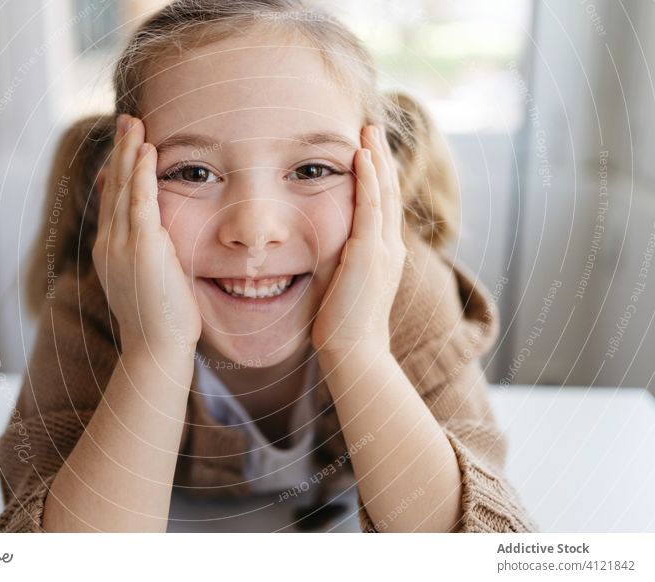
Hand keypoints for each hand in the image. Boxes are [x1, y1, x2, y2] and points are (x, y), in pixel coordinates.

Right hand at [92, 114, 201, 356]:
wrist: (155, 348)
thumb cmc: (160, 322)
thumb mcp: (146, 282)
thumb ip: (146, 255)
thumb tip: (155, 240)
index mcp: (110, 252)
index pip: (112, 203)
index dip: (118, 172)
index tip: (124, 148)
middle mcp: (109, 244)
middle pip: (114, 188)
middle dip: (120, 151)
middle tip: (126, 120)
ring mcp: (122, 244)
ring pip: (124, 188)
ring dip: (130, 152)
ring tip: (134, 123)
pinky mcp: (143, 247)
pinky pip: (141, 201)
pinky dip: (143, 174)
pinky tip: (147, 150)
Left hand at [310, 124, 407, 356]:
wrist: (354, 351)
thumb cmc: (342, 326)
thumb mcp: (342, 285)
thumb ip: (338, 262)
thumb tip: (321, 252)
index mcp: (384, 254)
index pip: (383, 206)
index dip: (378, 176)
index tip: (368, 150)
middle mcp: (390, 247)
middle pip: (389, 192)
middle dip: (381, 157)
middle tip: (372, 128)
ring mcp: (383, 250)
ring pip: (383, 193)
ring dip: (376, 159)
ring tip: (369, 131)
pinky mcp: (369, 254)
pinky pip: (370, 208)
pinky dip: (368, 180)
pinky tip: (361, 157)